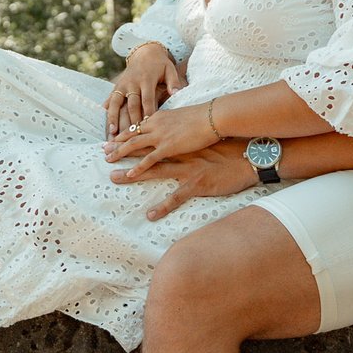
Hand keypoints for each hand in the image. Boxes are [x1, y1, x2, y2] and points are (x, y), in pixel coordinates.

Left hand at [102, 100, 220, 173]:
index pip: (137, 125)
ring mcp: (162, 136)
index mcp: (160, 117)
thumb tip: (169, 127)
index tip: (113, 138)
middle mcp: (156, 125)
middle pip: (131, 134)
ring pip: (135, 146)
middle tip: (103, 150)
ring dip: (120, 154)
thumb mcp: (184, 118)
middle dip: (116, 143)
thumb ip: (173, 123)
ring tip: (108, 161)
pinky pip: (150, 159)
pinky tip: (130, 174)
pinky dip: (139, 167)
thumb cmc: (205, 117)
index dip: (124, 133)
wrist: (215, 116)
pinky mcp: (170, 147)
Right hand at [104, 42, 185, 137]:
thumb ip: (173, 81)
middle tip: (131, 136)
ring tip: (113, 132)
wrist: (145, 53)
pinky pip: (110, 100)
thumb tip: (176, 93)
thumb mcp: (169, 69)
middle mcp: (132, 83)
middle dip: (131, 120)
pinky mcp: (116, 86)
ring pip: (116, 103)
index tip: (148, 127)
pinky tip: (106, 125)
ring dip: (114, 118)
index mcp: (146, 80)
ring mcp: (122, 85)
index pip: (147, 99)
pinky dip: (108, 112)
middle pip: (131, 104)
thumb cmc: (160, 65)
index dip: (147, 113)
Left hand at [108, 139, 256, 219]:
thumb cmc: (231, 149)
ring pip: (155, 171)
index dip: (131, 138)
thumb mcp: (207, 141)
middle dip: (123, 153)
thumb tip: (178, 138)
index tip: (113, 138)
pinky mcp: (198, 184)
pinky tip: (150, 214)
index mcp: (182, 143)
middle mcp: (181, 153)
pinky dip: (163, 206)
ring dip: (132, 175)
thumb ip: (189, 140)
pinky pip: (177, 197)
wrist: (250, 156)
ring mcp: (188, 168)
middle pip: (146, 152)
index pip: (152, 138)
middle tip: (102, 154)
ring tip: (113, 178)